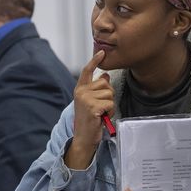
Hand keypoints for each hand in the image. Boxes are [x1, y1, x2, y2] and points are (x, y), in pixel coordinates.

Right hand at [65, 51, 113, 168]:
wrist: (84, 138)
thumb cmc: (89, 121)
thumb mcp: (92, 102)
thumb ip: (97, 89)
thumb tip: (106, 75)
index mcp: (80, 89)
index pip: (87, 71)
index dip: (95, 60)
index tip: (102, 52)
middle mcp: (81, 92)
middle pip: (105, 84)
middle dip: (109, 95)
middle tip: (102, 107)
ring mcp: (86, 99)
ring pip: (110, 94)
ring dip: (110, 105)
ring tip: (102, 113)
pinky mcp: (92, 107)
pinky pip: (110, 103)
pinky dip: (110, 112)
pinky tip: (102, 117)